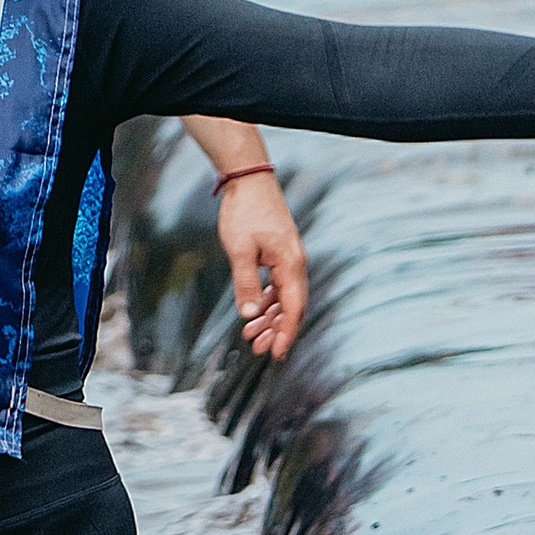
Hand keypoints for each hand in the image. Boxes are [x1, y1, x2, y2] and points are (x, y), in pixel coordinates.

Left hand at [216, 167, 306, 359]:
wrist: (248, 181)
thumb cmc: (245, 212)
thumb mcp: (240, 250)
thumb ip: (245, 283)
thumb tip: (248, 314)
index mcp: (291, 264)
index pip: (294, 308)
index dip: (286, 333)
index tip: (276, 354)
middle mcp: (294, 263)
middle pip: (290, 306)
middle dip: (275, 330)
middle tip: (256, 348)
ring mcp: (287, 258)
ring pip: (283, 296)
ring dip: (269, 316)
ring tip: (250, 335)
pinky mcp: (278, 253)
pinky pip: (276, 284)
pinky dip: (266, 299)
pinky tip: (253, 310)